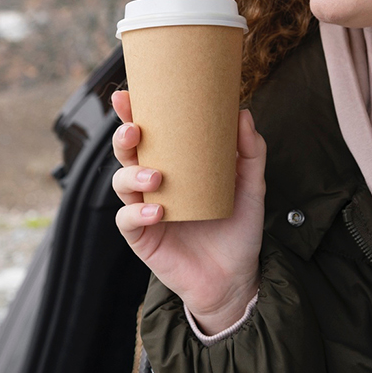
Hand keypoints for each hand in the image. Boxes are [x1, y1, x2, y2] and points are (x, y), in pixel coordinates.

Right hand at [110, 90, 265, 334]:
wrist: (235, 278)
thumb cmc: (238, 229)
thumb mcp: (250, 187)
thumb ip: (249, 152)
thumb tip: (243, 113)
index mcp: (174, 165)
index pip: (149, 134)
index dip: (133, 113)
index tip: (127, 94)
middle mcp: (154, 184)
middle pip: (126, 153)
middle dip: (123, 137)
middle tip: (134, 130)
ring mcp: (145, 210)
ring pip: (121, 183)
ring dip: (132, 175)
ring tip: (156, 177)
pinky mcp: (142, 238)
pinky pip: (127, 220)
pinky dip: (137, 213)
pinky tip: (157, 211)